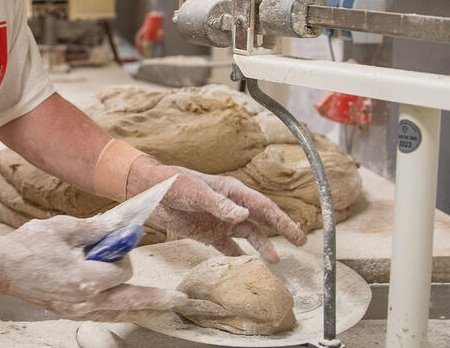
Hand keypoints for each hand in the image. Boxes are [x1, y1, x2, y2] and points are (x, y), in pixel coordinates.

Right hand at [0, 215, 188, 321]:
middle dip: (156, 299)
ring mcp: (76, 310)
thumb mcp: (64, 228)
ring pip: (118, 313)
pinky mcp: (70, 312)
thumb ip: (97, 229)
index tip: (125, 238)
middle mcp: (84, 300)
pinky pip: (104, 316)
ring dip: (142, 308)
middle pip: (129, 301)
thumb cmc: (28, 245)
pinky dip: (120, 312)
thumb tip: (123, 227)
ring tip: (164, 307)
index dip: (124, 252)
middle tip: (179, 299)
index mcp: (83, 279)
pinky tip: (132, 311)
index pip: (120, 269)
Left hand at [138, 162, 306, 260]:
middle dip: (282, 230)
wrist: (149, 192)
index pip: (263, 207)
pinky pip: (228, 247)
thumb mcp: (196, 192)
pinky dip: (238, 255)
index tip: (296, 233)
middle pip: (262, 220)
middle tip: (300, 242)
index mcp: (233, 192)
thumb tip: (245, 216)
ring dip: (262, 246)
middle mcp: (232, 207)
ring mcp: (221, 221)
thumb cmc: (174, 183)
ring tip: (274, 261)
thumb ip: (220, 205)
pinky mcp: (209, 234)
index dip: (281, 219)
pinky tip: (248, 266)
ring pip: (248, 235)